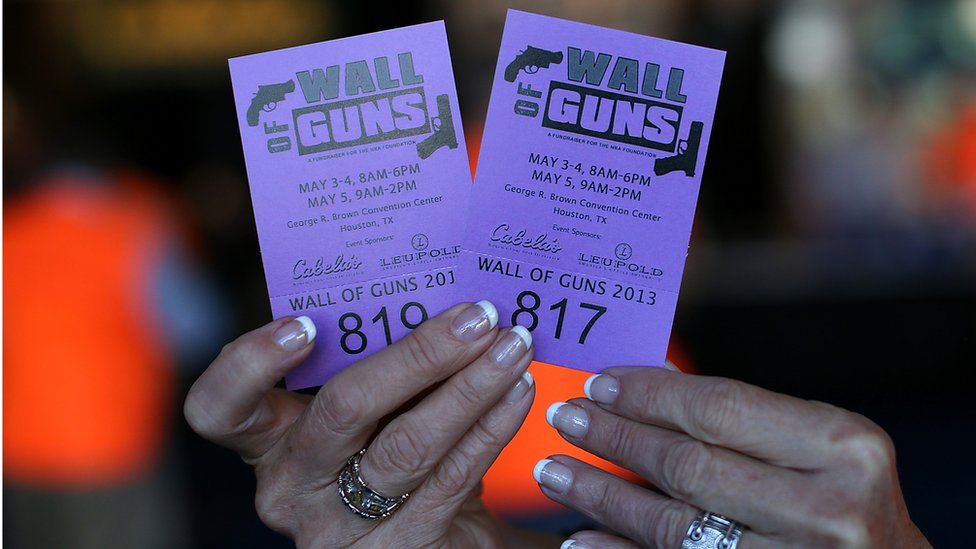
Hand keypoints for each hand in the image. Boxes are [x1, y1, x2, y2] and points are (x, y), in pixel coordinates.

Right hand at [184, 302, 535, 547]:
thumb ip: (372, 366)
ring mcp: (346, 526)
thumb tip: (439, 292)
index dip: (251, 365)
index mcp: (267, 441)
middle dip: (418, 356)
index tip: (304, 324)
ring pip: (410, 447)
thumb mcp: (364, 415)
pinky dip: (493, 426)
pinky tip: (519, 389)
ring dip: (472, 387)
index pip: (220, 410)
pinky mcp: (405, 546)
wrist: (427, 537)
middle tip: (475, 316)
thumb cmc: (384, 450)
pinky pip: (455, 476)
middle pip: (343, 411)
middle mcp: (293, 486)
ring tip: (514, 345)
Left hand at [535, 365, 930, 547]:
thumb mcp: (823, 452)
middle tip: (565, 417)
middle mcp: (828, 509)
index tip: (599, 382)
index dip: (648, 394)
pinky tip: (581, 538)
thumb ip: (748, 423)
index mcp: (844, 447)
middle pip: (689, 464)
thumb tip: (651, 382)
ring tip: (556, 472)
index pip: (720, 407)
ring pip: (673, 525)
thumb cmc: (850, 504)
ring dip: (603, 496)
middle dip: (615, 437)